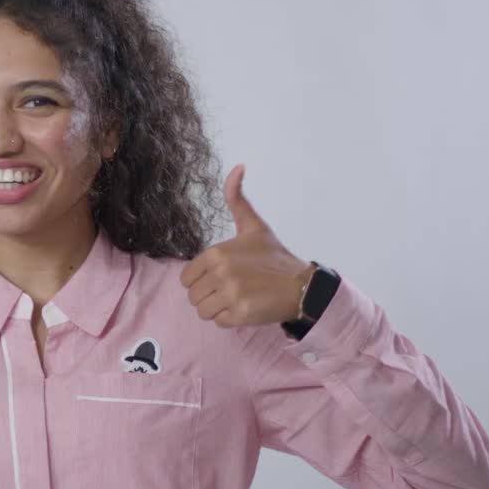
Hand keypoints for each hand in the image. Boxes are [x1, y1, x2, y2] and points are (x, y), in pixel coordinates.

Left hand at [180, 165, 313, 328]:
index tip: (221, 277)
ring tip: (238, 299)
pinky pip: (219, 322)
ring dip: (218, 309)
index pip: (187, 278)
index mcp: (217, 253)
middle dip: (209, 296)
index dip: (201, 281)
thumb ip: (237, 199)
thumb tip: (238, 166)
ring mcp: (231, 294)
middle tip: (232, 290)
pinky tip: (246, 308)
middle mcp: (221, 273)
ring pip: (203, 311)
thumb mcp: (254, 226)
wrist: (302, 285)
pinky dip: (230, 319)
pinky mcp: (241, 314)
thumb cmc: (274, 257)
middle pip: (194, 297)